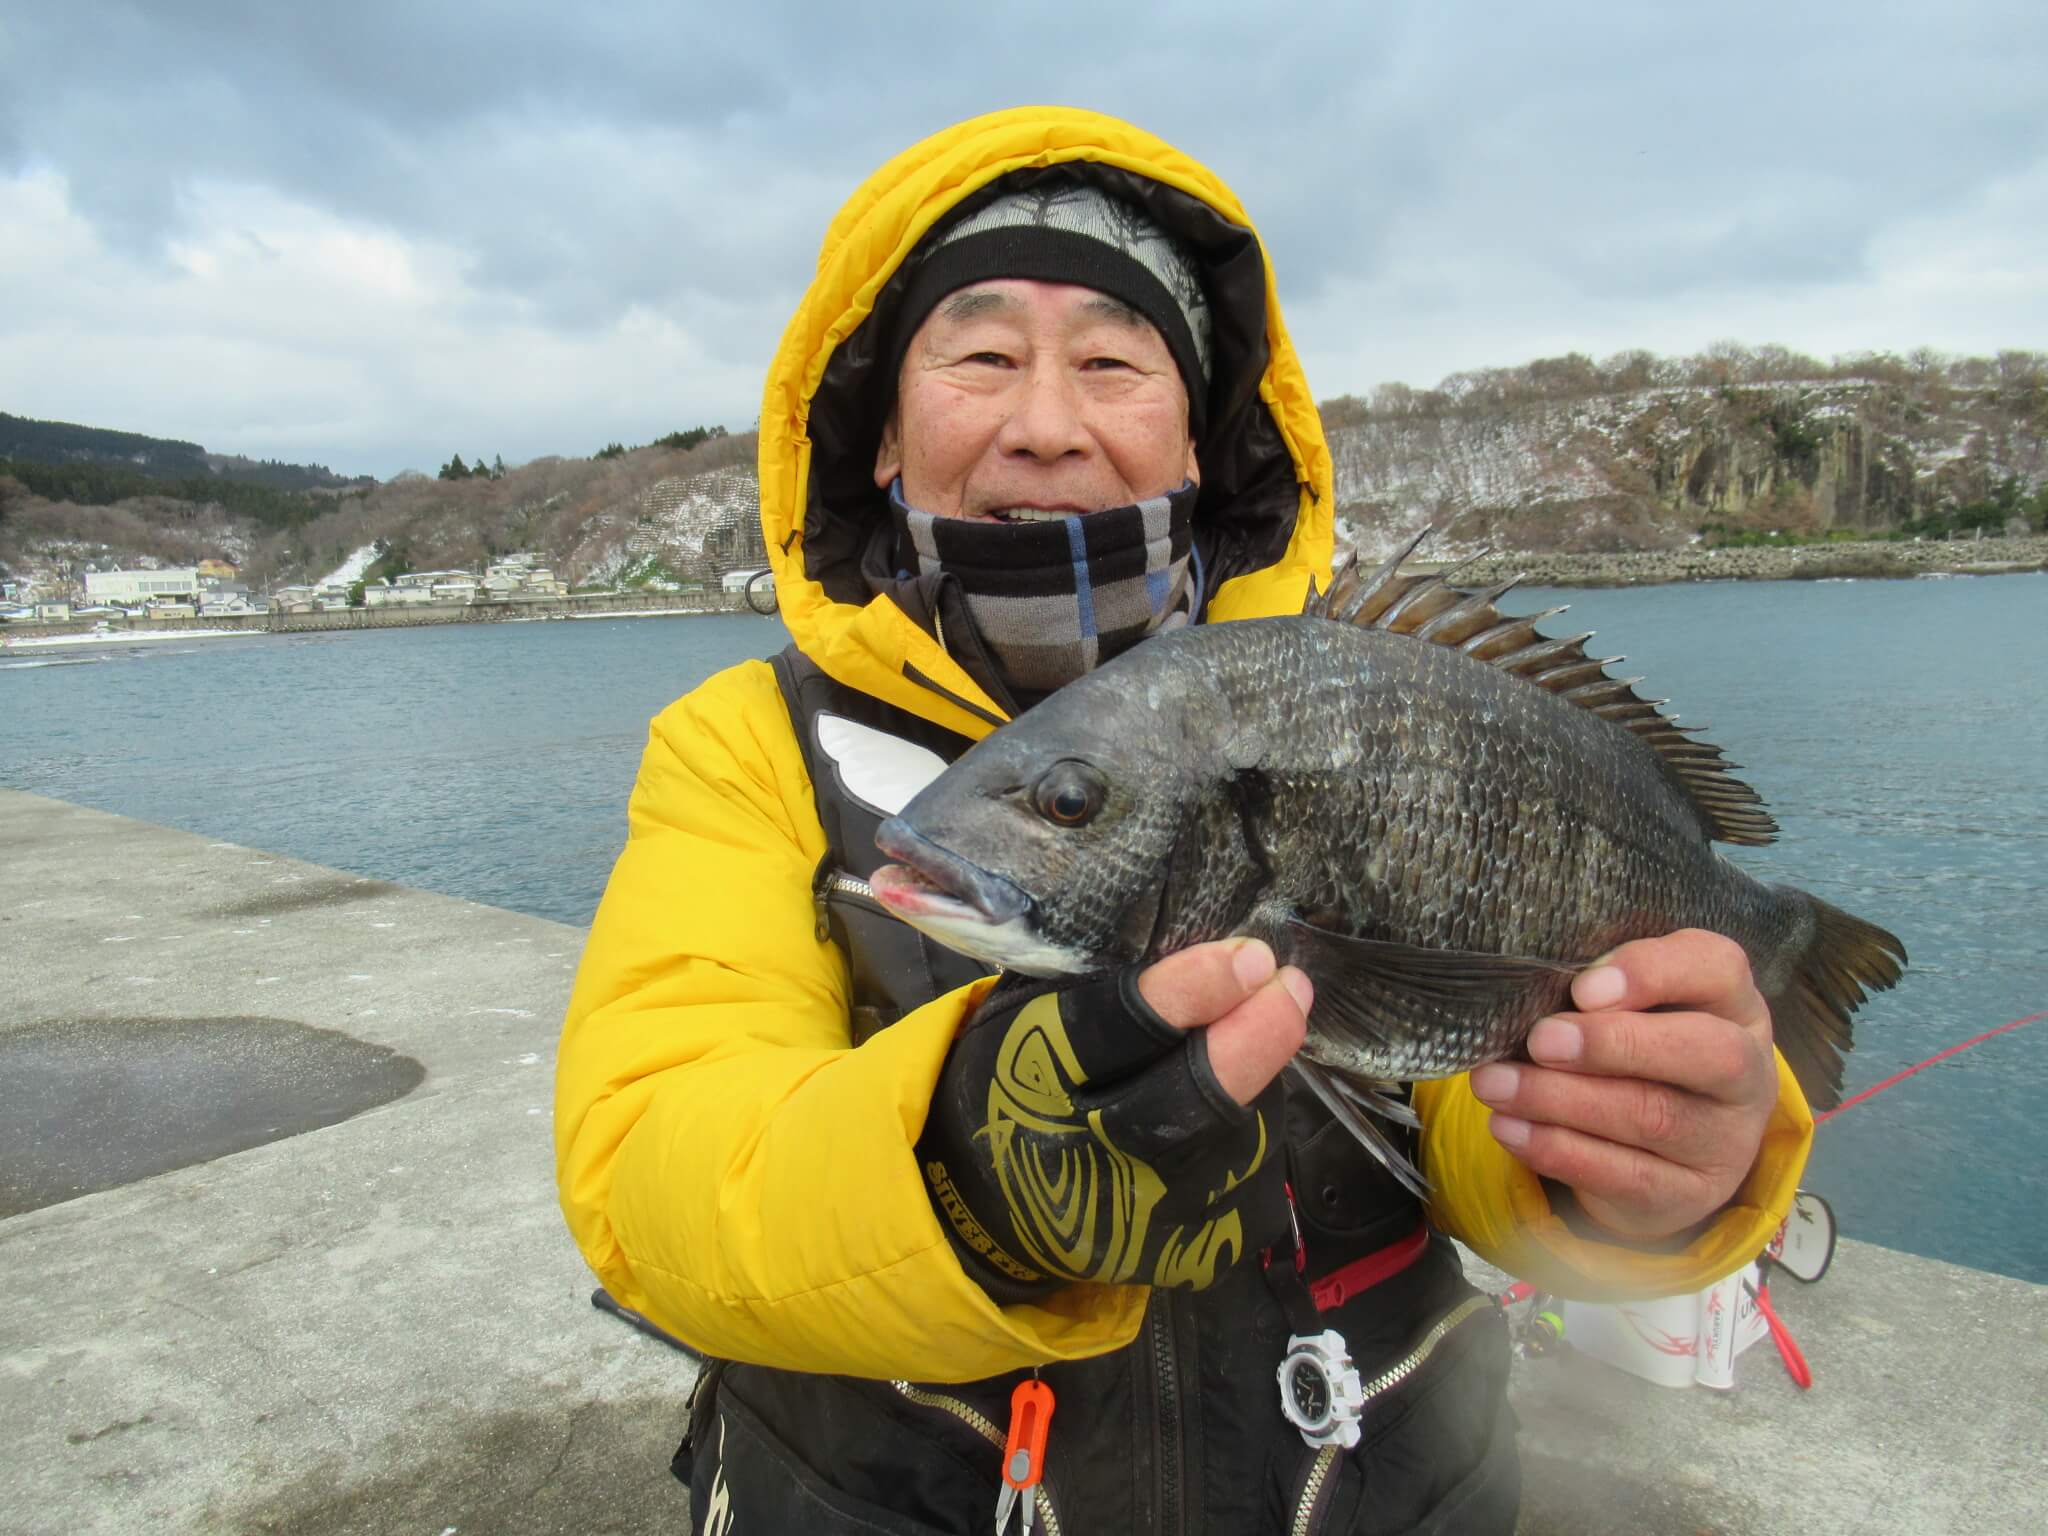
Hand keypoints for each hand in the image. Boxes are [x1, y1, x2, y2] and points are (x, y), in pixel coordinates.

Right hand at [918, 937, 1308, 1293]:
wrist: (982, 1204)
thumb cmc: (1017, 1077)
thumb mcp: (1027, 1015)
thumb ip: (1099, 982)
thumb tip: (1207, 937)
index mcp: (1034, 1075)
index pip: (1118, 1031)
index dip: (1191, 993)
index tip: (1250, 956)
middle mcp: (1082, 1156)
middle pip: (1192, 1103)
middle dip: (1255, 1041)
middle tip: (1290, 988)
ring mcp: (1135, 1219)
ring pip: (1237, 1144)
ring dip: (1261, 1084)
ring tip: (1258, 1038)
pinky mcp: (1176, 1257)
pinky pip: (1249, 1190)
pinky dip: (1256, 1139)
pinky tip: (1241, 1108)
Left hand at [1469, 930, 1778, 1242]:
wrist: (1660, 1152)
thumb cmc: (1632, 1050)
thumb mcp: (1628, 1008)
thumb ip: (1599, 991)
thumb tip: (1533, 994)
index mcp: (1734, 1005)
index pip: (1718, 969)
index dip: (1653, 973)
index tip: (1583, 987)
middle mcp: (1746, 1073)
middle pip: (1708, 1053)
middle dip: (1615, 1044)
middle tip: (1540, 1041)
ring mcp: (1725, 1141)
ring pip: (1653, 1117)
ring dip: (1562, 1099)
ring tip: (1496, 1084)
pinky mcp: (1689, 1195)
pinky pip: (1626, 1176)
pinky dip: (1558, 1150)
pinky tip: (1509, 1128)